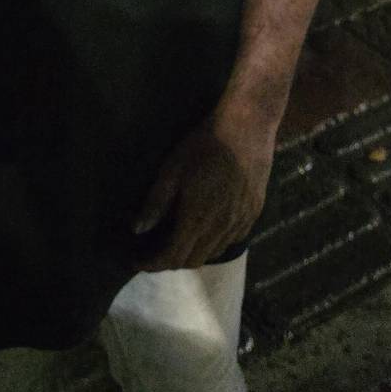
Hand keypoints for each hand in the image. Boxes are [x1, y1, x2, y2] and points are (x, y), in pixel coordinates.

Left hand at [134, 113, 275, 271]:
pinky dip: (213, 243)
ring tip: (176, 241)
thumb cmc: (204, 145)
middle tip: (153, 251)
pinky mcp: (253, 213)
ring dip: (192, 253)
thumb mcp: (172, 170)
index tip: (137, 261)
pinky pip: (231, 240)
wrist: (247, 128)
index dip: (152, 264)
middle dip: (170, 262)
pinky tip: (205, 229)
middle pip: (192, 261)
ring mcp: (240, 222)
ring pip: (213, 252)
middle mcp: (221, 228)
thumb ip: (156, 203)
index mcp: (197, 219)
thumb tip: (138, 230)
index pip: (172, 257)